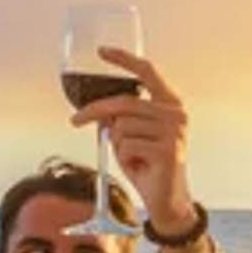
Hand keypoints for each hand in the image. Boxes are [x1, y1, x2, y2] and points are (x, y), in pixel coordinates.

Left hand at [72, 47, 196, 233]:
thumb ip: (119, 117)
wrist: (167, 200)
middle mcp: (175, 114)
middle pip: (123, 102)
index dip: (124, 59)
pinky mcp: (167, 151)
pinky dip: (124, 158)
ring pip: (121, 127)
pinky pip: (127, 145)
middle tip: (76, 120)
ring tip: (132, 157)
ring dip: (117, 145)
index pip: (147, 72)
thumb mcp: (130, 136)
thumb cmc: (149, 166)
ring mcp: (174, 132)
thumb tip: (98, 106)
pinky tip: (138, 166)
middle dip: (94, 111)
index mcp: (170, 103)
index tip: (102, 51)